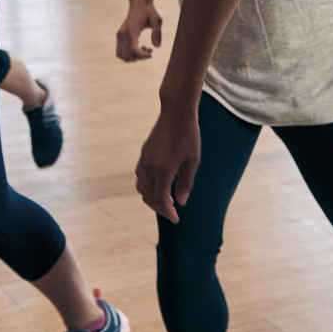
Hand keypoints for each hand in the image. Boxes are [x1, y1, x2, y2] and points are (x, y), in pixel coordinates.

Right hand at [117, 1, 163, 60]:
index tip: (151, 54)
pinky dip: (128, 54)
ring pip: (121, 55)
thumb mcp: (157, 19)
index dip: (142, 56)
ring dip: (133, 57)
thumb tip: (157, 47)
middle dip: (139, 57)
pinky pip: (120, 51)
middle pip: (127, 55)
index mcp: (132, 30)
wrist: (139, 3)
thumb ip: (157, 32)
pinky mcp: (119, 36)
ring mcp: (119, 35)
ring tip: (144, 50)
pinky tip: (138, 48)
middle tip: (149, 50)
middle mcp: (123, 33)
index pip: (133, 49)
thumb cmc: (150, 11)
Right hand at [134, 106, 201, 222]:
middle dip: (160, 208)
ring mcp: (144, 160)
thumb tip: (181, 202)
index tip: (176, 219)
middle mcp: (150, 167)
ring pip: (142, 188)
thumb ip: (186, 183)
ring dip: (152, 198)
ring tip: (166, 200)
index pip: (161, 200)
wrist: (176, 113)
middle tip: (172, 212)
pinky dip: (147, 186)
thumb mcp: (192, 161)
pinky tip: (160, 184)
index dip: (167, 213)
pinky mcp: (143, 154)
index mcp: (163, 171)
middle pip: (149, 197)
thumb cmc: (188, 136)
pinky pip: (140, 177)